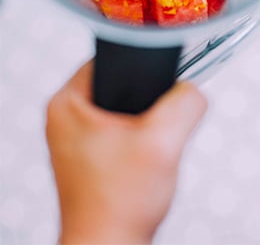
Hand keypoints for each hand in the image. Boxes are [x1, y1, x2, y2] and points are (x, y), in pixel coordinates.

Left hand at [46, 59, 206, 244]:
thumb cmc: (118, 205)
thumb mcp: (164, 140)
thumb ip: (186, 101)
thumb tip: (193, 90)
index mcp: (67, 102)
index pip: (114, 55)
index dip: (144, 67)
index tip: (157, 90)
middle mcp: (64, 117)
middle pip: (123, 81)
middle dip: (149, 100)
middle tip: (153, 126)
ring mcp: (74, 139)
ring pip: (126, 106)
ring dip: (146, 122)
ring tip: (149, 145)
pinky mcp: (88, 156)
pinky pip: (123, 129)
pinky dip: (140, 139)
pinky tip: (145, 159)